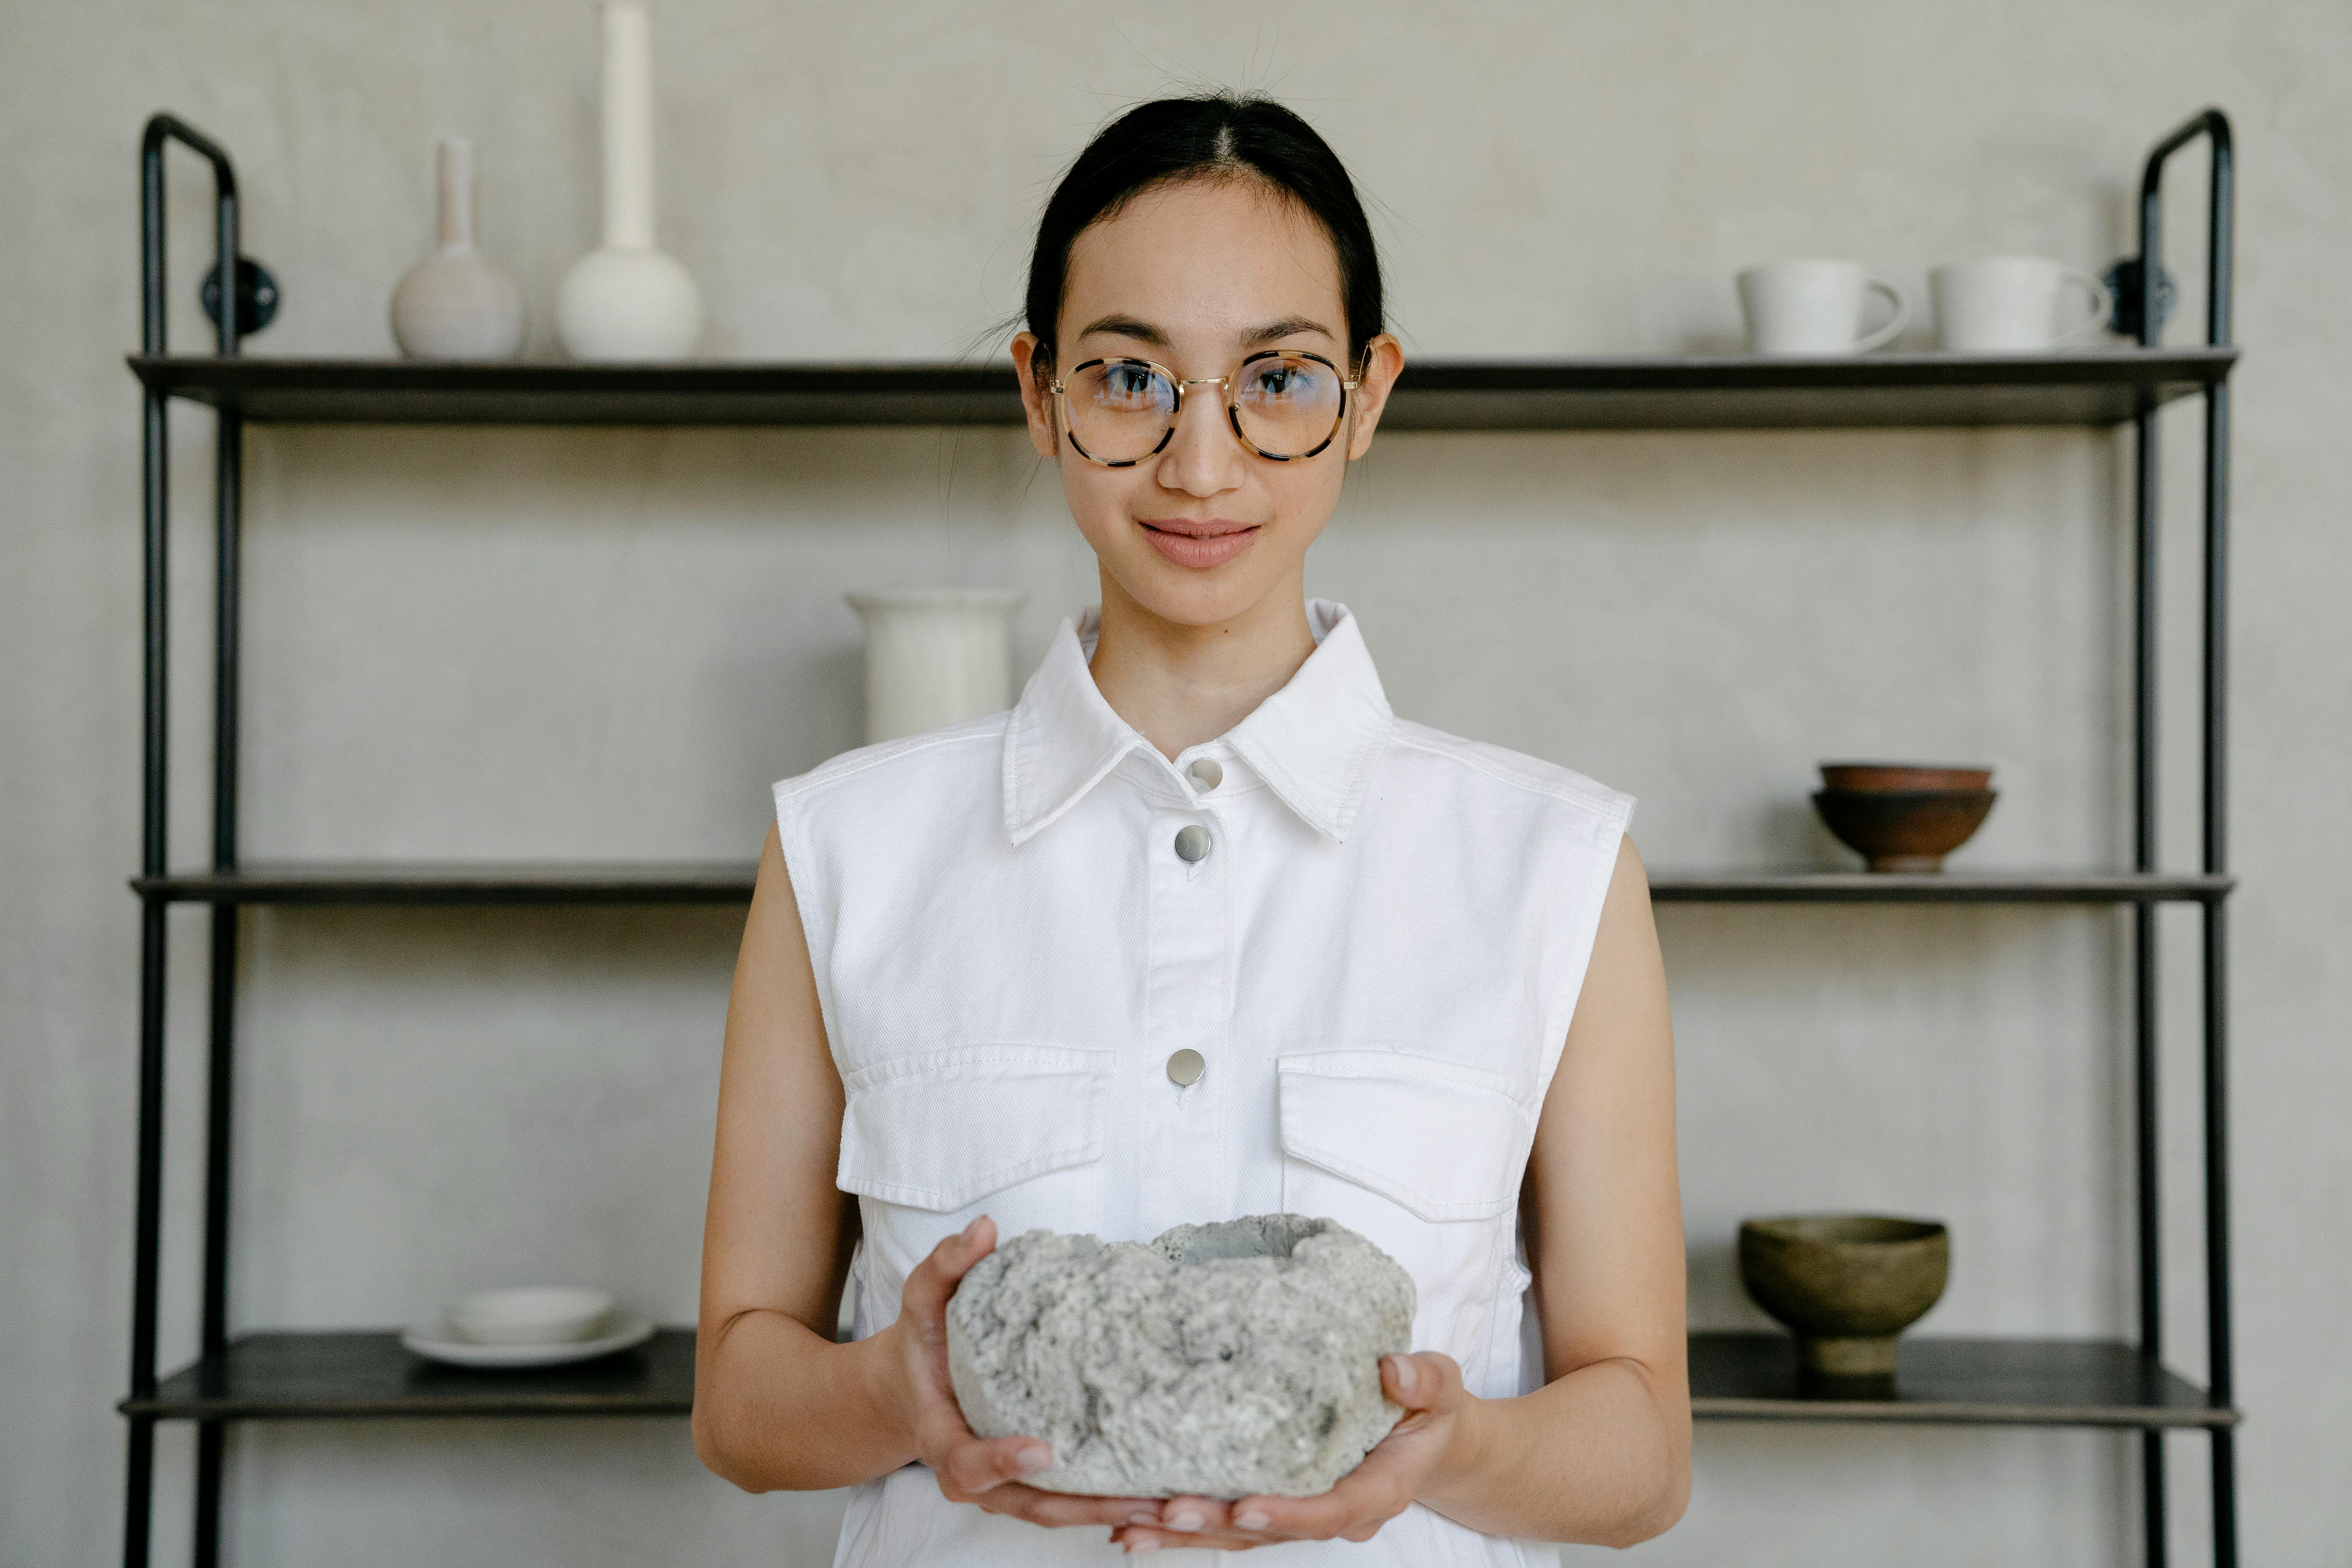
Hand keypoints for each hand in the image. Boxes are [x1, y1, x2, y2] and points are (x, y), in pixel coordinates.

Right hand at [877, 1216, 1161, 1531]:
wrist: (911, 1385)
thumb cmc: (921, 1342)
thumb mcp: (923, 1299)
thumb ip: (948, 1265)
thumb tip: (984, 1229)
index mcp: (941, 1435)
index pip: (966, 1462)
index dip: (1000, 1461)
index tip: (1043, 1450)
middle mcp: (971, 1473)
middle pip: (1026, 1503)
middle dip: (1082, 1506)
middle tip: (1136, 1500)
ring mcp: (1002, 1485)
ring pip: (1052, 1510)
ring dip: (1105, 1511)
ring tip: (1159, 1504)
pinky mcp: (1027, 1482)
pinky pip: (1065, 1500)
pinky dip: (1104, 1502)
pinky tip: (1150, 1494)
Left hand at [1110, 1351, 1469, 1553]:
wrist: (1426, 1438)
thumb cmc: (1429, 1410)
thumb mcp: (1441, 1389)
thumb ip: (1425, 1381)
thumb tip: (1393, 1369)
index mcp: (1377, 1490)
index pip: (1331, 1510)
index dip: (1290, 1514)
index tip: (1248, 1507)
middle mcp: (1334, 1512)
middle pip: (1269, 1531)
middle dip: (1215, 1526)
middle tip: (1166, 1512)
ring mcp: (1300, 1512)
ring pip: (1238, 1535)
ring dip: (1183, 1532)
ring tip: (1129, 1526)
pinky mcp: (1275, 1501)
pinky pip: (1226, 1522)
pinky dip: (1179, 1525)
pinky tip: (1132, 1523)